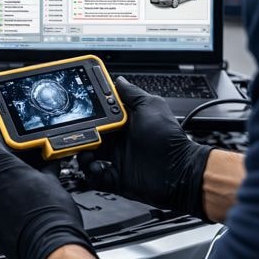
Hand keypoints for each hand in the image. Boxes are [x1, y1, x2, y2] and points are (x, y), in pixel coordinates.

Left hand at [0, 125, 95, 258]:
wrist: (50, 249)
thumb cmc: (52, 216)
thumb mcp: (53, 181)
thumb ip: (44, 166)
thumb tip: (48, 160)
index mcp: (0, 166)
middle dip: (1, 161)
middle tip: (20, 164)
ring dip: (1, 184)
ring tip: (22, 190)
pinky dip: (0, 204)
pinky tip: (18, 208)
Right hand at [79, 77, 213, 218]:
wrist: (179, 171)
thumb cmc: (169, 139)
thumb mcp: (152, 107)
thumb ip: (133, 93)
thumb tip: (119, 80)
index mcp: (124, 124)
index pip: (99, 116)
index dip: (89, 114)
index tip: (80, 112)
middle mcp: (118, 141)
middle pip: (89, 136)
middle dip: (80, 136)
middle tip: (80, 135)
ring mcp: (116, 160)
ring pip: (87, 156)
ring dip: (82, 155)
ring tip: (87, 154)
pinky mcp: (115, 178)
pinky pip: (94, 177)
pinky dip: (91, 173)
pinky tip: (97, 168)